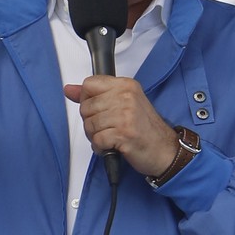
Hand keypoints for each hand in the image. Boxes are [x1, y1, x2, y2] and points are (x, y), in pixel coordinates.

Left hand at [64, 76, 178, 176]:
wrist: (165, 150)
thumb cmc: (145, 128)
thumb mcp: (122, 104)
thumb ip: (94, 95)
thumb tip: (69, 89)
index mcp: (126, 85)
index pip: (89, 84)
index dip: (88, 100)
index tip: (99, 109)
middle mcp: (126, 97)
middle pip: (86, 106)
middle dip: (91, 122)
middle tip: (107, 128)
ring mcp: (125, 115)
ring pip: (89, 124)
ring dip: (96, 136)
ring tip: (110, 137)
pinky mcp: (124, 134)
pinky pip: (97, 140)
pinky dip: (101, 148)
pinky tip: (112, 146)